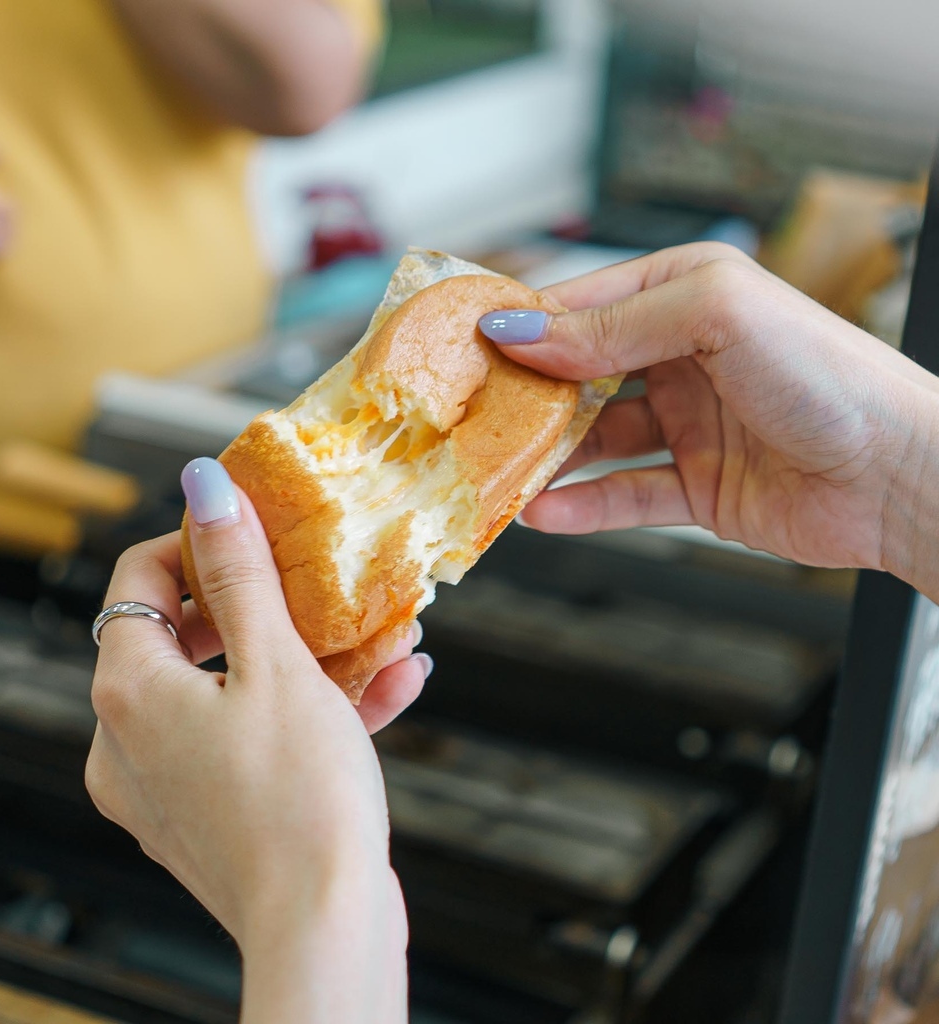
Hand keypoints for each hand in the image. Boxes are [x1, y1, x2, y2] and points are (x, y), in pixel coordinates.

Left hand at [86, 459, 425, 1022]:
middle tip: (319, 581)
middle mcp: (130, 740)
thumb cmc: (300, 801)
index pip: (139, 579)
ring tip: (381, 635)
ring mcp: (169, 784)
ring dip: (308, 658)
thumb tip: (204, 485)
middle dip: (268, 604)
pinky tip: (394, 687)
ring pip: (233, 691)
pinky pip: (255, 740)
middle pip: (189, 635)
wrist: (325, 934)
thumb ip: (239, 573)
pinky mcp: (212, 815)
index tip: (256, 530)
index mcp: (128, 692)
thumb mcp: (276, 666)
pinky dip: (309, 712)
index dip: (198, 542)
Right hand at [480, 242, 938, 595]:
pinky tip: (546, 512)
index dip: (525, 326)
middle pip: (580, 375)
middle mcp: (682, 356)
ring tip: (498, 471)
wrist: (899, 474)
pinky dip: (585, 505)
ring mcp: (688, 423)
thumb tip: (521, 331)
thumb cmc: (830, 376)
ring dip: (548, 456)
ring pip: (596, 439)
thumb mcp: (713, 318)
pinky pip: (625, 494)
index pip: (583, 304)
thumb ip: (611, 326)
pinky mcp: (696, 486)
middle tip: (473, 417)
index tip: (469, 347)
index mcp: (685, 293)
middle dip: (527, 396)